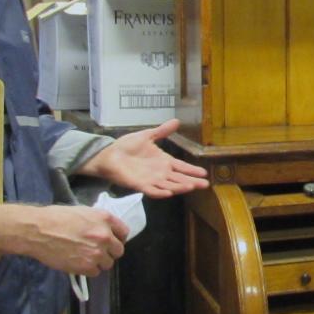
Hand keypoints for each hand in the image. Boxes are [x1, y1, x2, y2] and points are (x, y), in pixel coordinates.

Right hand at [0, 203, 127, 274]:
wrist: (38, 230)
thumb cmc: (55, 217)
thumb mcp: (82, 212)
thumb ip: (97, 222)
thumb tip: (104, 231)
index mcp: (104, 218)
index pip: (124, 232)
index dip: (117, 238)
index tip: (111, 241)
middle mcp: (105, 235)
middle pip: (118, 250)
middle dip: (109, 252)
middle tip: (97, 251)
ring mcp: (97, 252)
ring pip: (108, 263)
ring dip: (99, 262)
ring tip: (85, 257)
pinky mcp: (86, 266)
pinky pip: (95, 272)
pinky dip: (88, 269)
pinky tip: (78, 262)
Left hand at [77, 119, 208, 198]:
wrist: (109, 154)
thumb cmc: (126, 146)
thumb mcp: (147, 136)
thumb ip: (162, 131)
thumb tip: (177, 121)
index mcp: (163, 161)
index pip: (181, 167)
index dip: (192, 170)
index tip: (205, 172)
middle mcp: (160, 173)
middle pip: (179, 179)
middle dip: (192, 181)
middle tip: (205, 184)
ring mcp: (151, 180)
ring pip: (169, 185)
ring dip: (180, 187)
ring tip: (191, 186)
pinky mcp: (139, 185)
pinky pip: (152, 191)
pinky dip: (160, 192)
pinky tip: (169, 192)